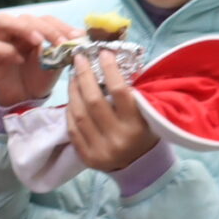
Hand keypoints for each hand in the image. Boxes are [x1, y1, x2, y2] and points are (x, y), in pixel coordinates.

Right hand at [0, 12, 77, 108]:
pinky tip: (20, 60)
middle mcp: (15, 32)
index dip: (60, 25)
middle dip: (45, 28)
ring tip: (38, 42)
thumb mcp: (56, 63)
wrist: (23, 99)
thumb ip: (64, 49)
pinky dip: (7, 50)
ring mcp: (1, 42)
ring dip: (23, 28)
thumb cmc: (38, 77)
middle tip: (59, 42)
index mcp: (33, 31)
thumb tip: (80, 34)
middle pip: (25, 17)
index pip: (45, 19)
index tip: (74, 37)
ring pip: (2, 20)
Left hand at [64, 52, 158, 173]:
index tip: (103, 53)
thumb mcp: (148, 114)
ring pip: (79, 114)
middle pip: (94, 101)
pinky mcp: (87, 157)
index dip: (109, 70)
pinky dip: (71, 110)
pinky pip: (72, 128)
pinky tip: (72, 97)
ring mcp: (101, 149)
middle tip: (80, 59)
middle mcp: (118, 138)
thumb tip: (112, 62)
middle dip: (85, 76)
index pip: (119, 92)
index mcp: (137, 125)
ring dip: (74, 91)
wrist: (140, 165)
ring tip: (74, 75)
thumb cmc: (144, 132)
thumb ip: (133, 94)